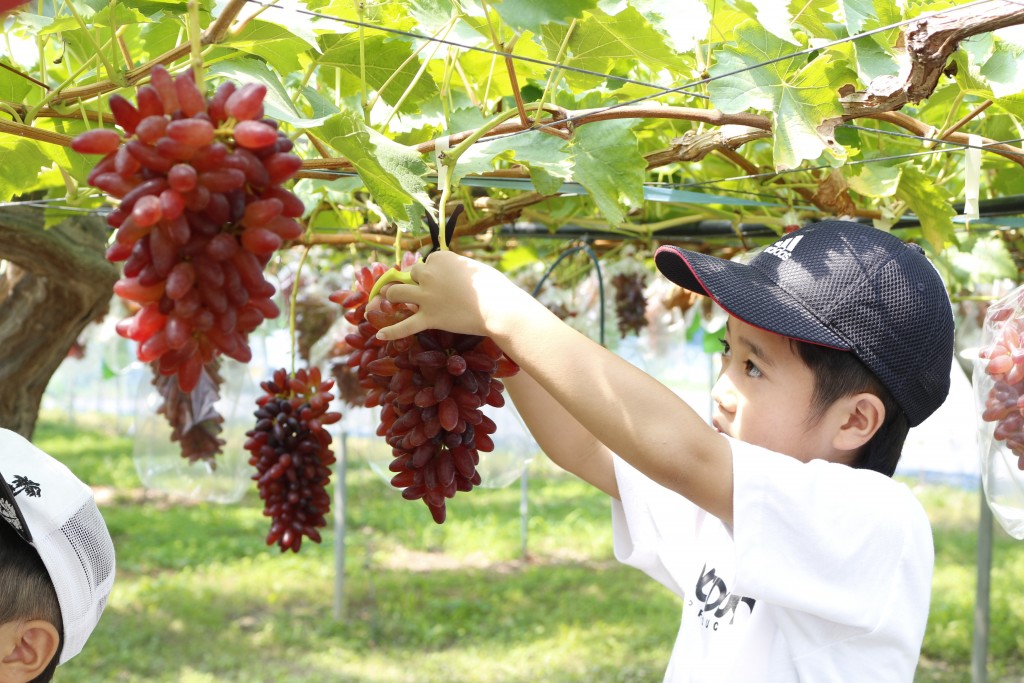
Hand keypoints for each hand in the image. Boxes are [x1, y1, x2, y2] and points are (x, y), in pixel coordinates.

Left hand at [373, 250, 534, 340]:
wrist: (499, 307)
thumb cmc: (494, 287)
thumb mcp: (473, 268)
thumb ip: (456, 268)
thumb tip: (449, 272)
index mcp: (440, 257)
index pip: (426, 261)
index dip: (432, 270)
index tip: (443, 278)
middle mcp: (429, 274)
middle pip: (411, 274)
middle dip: (416, 281)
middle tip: (425, 291)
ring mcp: (426, 297)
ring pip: (396, 293)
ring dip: (394, 296)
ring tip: (394, 301)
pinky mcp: (429, 318)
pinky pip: (405, 326)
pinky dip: (391, 332)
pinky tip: (379, 336)